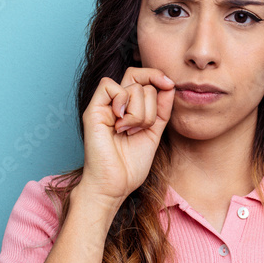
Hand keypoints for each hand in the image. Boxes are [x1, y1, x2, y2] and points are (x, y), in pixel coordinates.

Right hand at [78, 67, 175, 203]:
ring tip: (130, 131)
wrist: (115, 185)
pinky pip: (109, 86)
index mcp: (129, 107)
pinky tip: (120, 124)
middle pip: (139, 77)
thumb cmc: (131, 165)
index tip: (170, 85)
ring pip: (132, 86)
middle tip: (143, 126)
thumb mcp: (155, 131)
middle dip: (151, 102)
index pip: (143, 77)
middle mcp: (115, 103)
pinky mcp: (93, 110)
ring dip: (140, 113)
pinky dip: (122, 103)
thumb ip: (161, 108)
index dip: (157, 77)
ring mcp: (104, 106)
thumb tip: (169, 84)